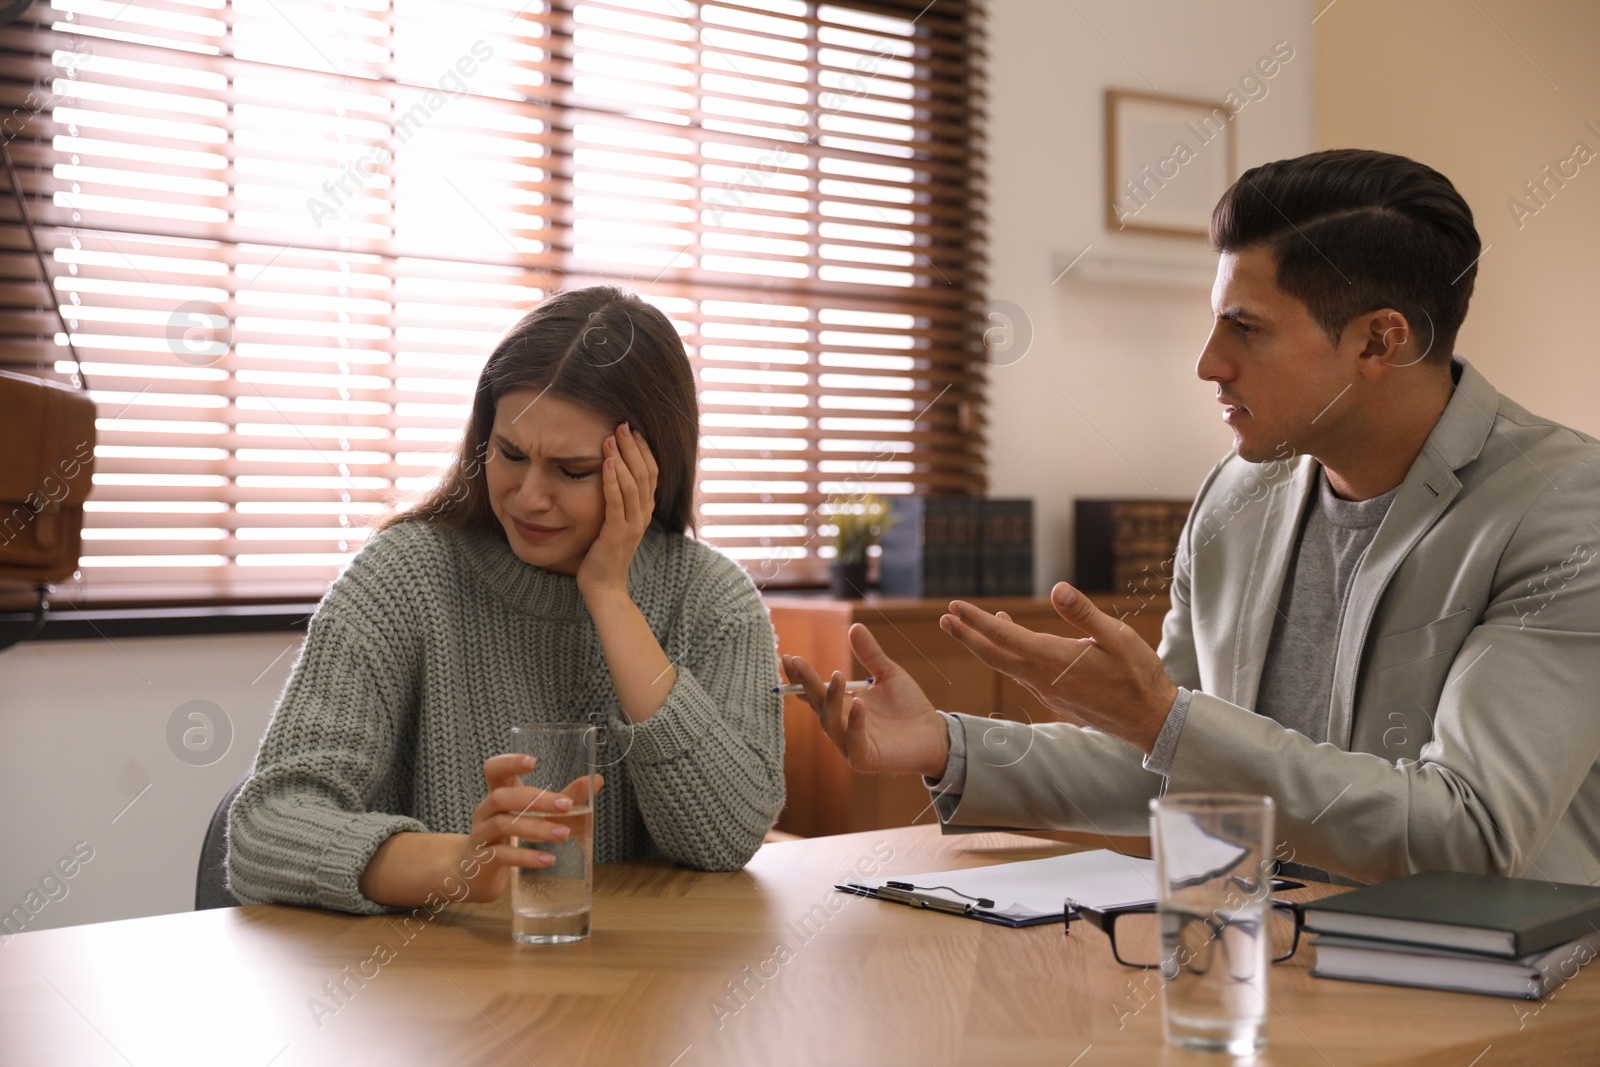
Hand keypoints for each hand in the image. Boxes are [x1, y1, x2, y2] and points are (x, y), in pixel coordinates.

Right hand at [452, 754, 604, 903]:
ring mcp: (481, 835)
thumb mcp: (537, 816)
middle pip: (501, 796)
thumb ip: (565, 799)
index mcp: (498, 793)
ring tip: (563, 834)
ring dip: (535, 828)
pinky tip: (548, 859)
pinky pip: (502, 855)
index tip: (533, 761)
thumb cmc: (511, 838)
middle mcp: (485, 811)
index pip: (493, 769)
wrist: (477, 875)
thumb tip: (595, 780)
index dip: (509, 762)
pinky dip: (526, 857)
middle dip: (535, 799)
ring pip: (502, 825)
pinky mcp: (482, 860)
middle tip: (566, 806)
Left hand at [576, 422, 657, 598]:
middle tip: (622, 425)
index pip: (651, 473)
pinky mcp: (618, 533)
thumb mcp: (614, 521)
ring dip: (622, 458)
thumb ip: (618, 500)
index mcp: (644, 510)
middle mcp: (643, 514)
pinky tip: (606, 463)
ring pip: (633, 484)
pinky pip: (617, 502)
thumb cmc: (604, 552)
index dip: (643, 450)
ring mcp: (633, 524)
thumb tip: (610, 474)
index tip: (633, 430)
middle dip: (633, 447)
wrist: (603, 585)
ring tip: (611, 438)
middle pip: (645, 473)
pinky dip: (612, 480)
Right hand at [781, 623, 949, 778]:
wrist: (936, 734)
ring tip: (836, 675)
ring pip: (830, 722)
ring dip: (830, 699)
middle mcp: (841, 725)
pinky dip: (854, 723)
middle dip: (806, 683)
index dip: (800, 677)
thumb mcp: (888, 674)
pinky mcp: (865, 759)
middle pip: (817, 704)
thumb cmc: (909, 707)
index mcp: (843, 706)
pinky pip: (853, 741)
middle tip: (797, 661)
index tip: (788, 658)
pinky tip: (858, 704)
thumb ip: (870, 654)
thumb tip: (854, 626)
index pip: (814, 692)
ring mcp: (850, 744)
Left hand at [939, 582, 1177, 753]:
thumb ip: (1084, 614)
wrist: (1150, 721)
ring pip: (1006, 666)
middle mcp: (1043, 679)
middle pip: (994, 655)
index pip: (1005, 638)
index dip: (977, 621)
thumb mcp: (1117, 637)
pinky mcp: (1055, 698)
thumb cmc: (1138, 676)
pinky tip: (1012, 641)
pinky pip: (1021, 673)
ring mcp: (1047, 692)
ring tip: (966, 626)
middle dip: (966, 635)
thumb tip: (1057, 589)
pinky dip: (1007, 655)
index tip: (954, 607)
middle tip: (945, 618)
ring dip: (983, 646)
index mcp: (1055, 660)